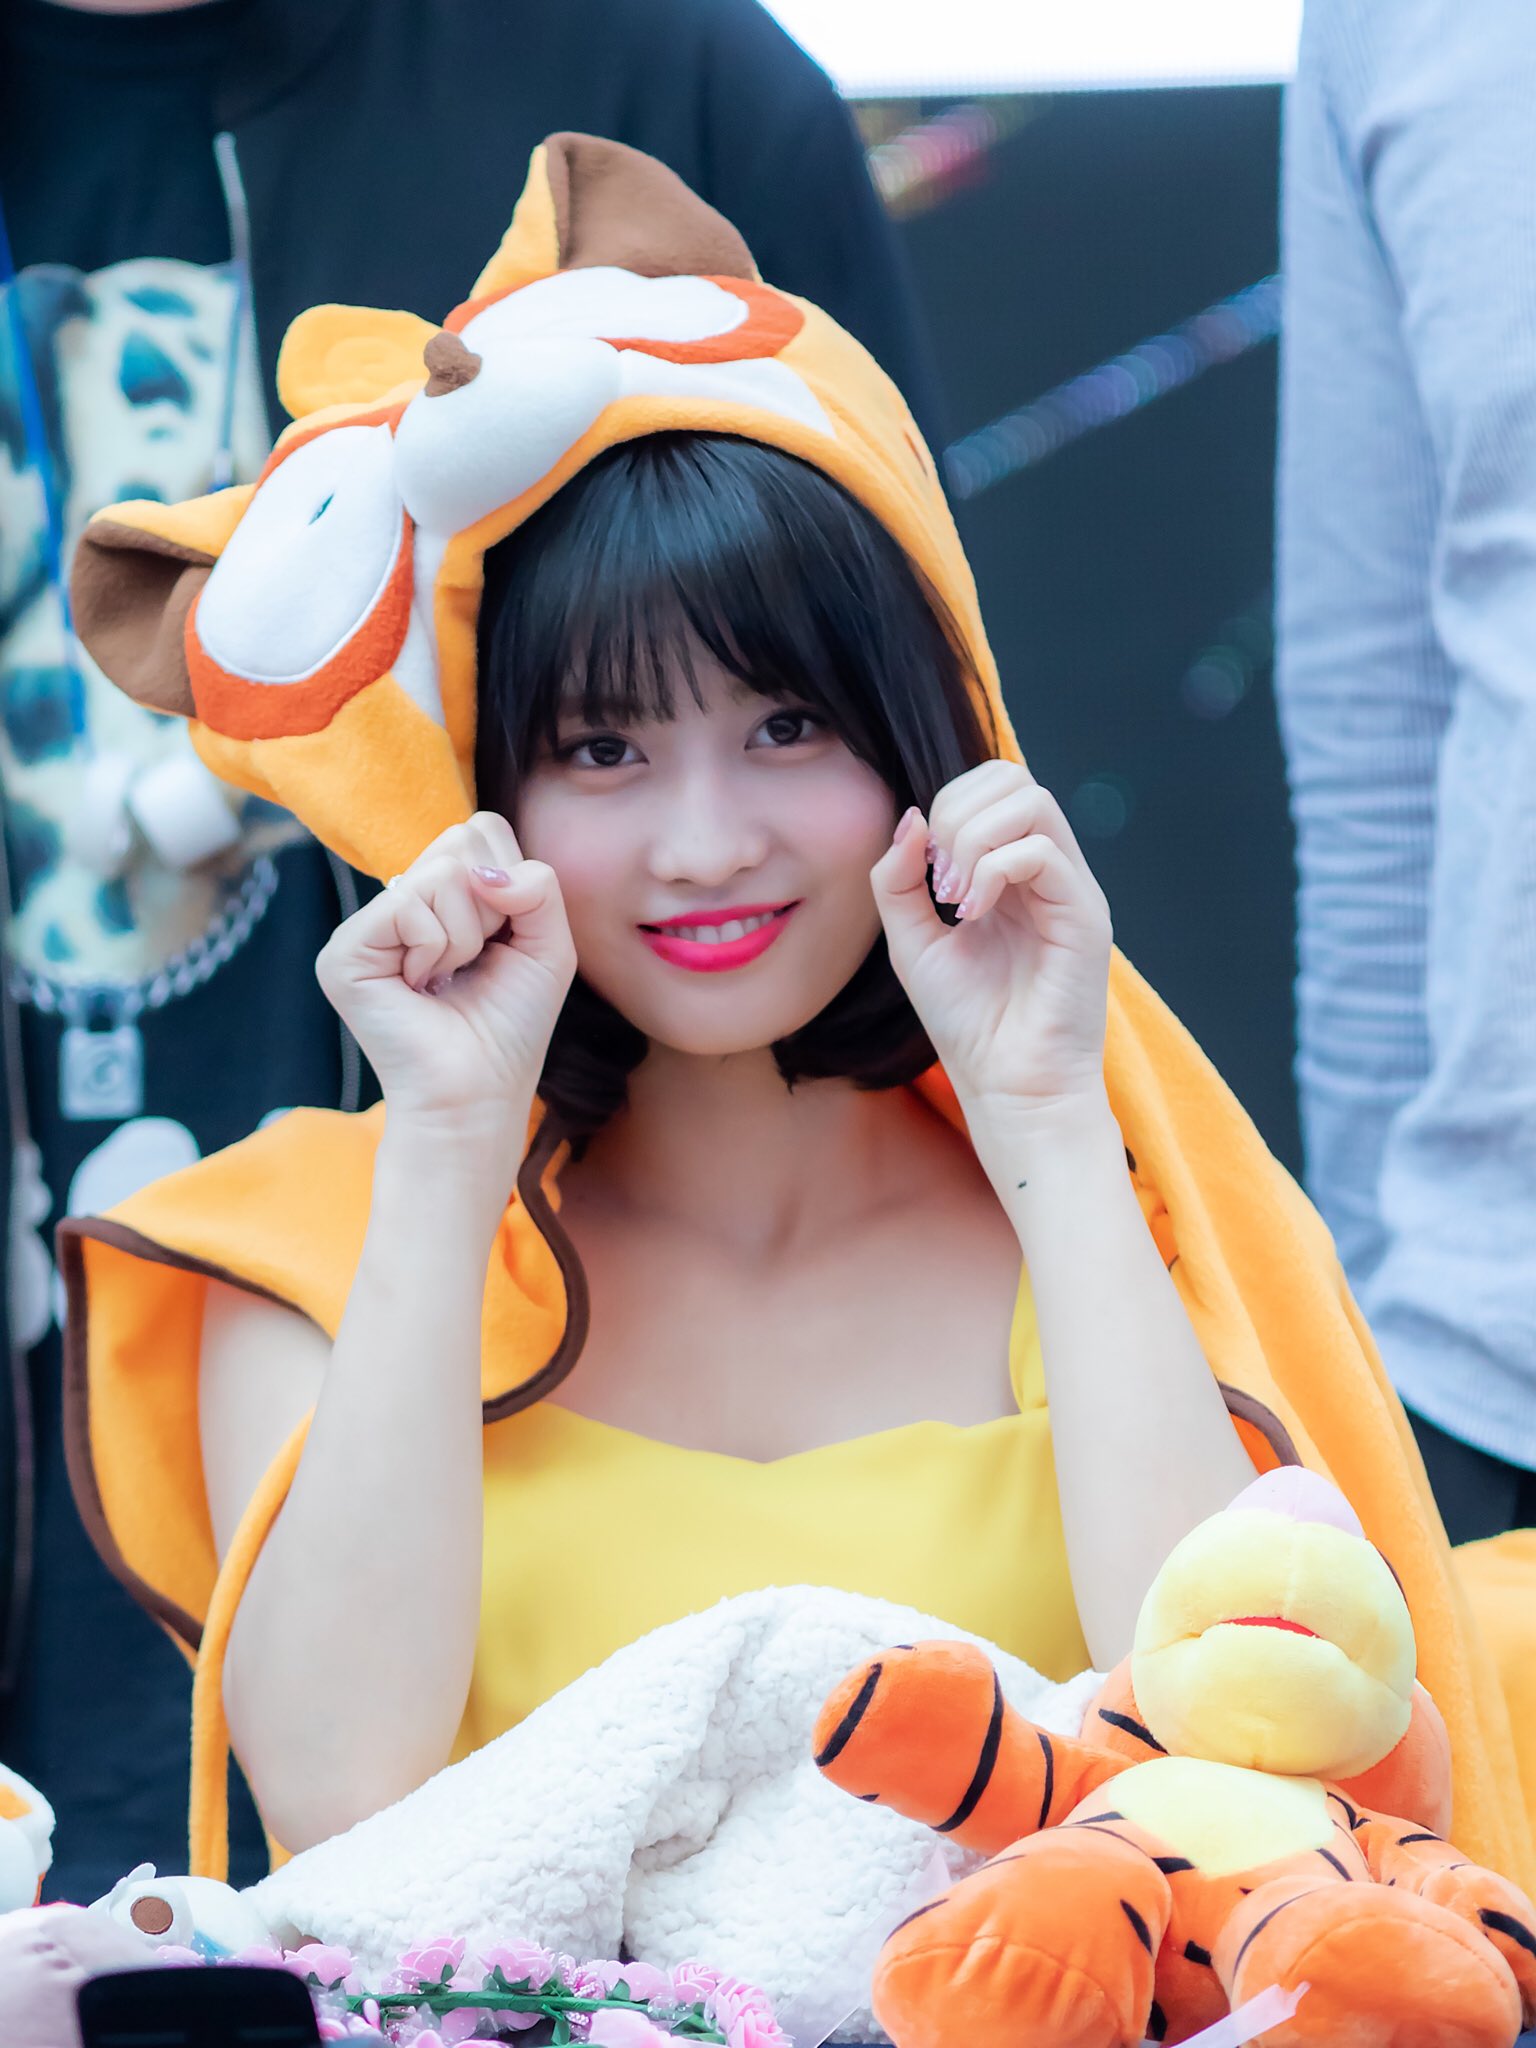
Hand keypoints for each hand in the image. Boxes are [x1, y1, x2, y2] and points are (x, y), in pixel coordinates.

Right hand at [316, 813, 575, 1158]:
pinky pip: (407, 905)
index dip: (510, 881)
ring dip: (466, 936)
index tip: (502, 939)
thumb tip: (482, 869)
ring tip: (447, 979)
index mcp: (443, 895)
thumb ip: (538, 884)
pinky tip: (421, 986)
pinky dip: (435, 949)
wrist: (480, 1093)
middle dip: (491, 908)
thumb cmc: (512, 1025)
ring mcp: (368, 925)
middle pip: (462, 840)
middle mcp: (402, 900)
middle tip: (474, 961)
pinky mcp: (343, 951)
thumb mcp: (549, 942)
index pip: (481, 830)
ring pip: (441, 874)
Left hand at [871, 762, 1112, 1115]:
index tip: (925, 872)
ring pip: (1032, 802)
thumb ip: (899, 879)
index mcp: (1012, 871)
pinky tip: (972, 917)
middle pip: (1015, 777)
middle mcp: (1049, 871)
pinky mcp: (1084, 916)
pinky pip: (1042, 851)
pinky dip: (992, 871)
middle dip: (958, 813)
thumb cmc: (969, 1024)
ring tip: (954, 898)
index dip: (949, 805)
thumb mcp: (912, 941)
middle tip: (938, 880)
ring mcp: (1071, 889)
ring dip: (973, 839)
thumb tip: (911, 815)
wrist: (1010, 1090)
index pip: (993, 786)